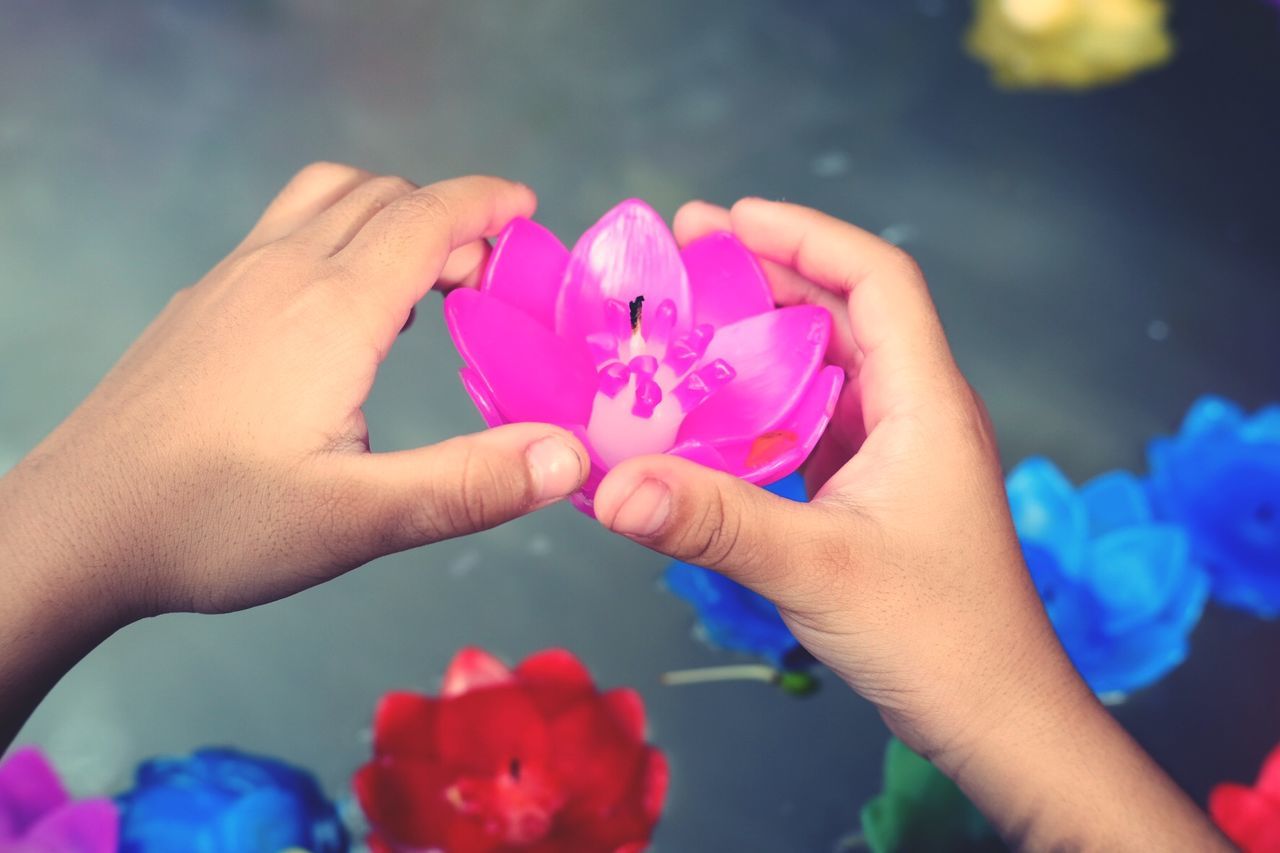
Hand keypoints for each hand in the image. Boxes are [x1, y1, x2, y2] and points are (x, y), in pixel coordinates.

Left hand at [0, 163, 588, 621]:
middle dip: (450, 214)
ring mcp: (232, 281)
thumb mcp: (357, 519)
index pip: (426, 217)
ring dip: (389, 213)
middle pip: (382, 197)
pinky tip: (342, 311)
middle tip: (492, 274)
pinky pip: (285, 230)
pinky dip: (339, 235)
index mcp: (332, 309)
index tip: (528, 213)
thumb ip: (470, 484)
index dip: (486, 204)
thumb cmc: (212, 524)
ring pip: (326, 198)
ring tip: (425, 276)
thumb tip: (572, 457)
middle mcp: (282, 272)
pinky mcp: (203, 304)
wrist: (77, 527)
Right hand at [592, 198, 1224, 849]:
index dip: (805, 235)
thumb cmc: (940, 638)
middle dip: (763, 281)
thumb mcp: (817, 570)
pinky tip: (706, 426)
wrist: (997, 718)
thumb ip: (715, 522)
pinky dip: (759, 414)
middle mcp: (914, 415)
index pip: (875, 280)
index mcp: (924, 404)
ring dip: (757, 349)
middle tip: (682, 268)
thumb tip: (615, 488)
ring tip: (683, 335)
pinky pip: (810, 429)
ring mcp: (895, 458)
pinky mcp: (874, 498)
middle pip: (840, 315)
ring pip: (822, 374)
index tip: (728, 218)